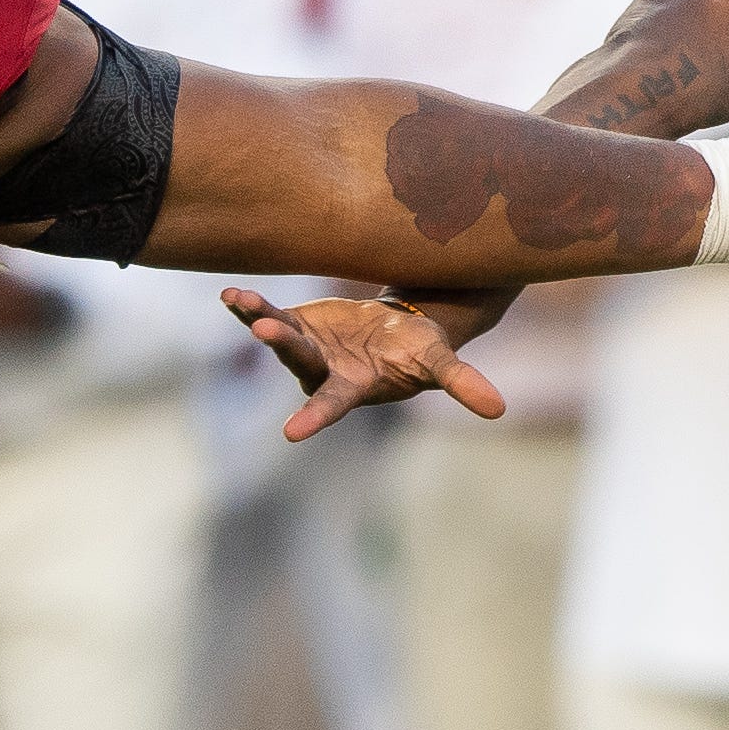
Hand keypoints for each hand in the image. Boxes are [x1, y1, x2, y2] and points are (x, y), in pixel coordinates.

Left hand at [221, 289, 509, 441]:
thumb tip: (499, 410)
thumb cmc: (417, 351)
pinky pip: (265, 315)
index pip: (331, 406)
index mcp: (352, 388)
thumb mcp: (439, 363)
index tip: (291, 433)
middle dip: (283, 344)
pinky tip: (229, 295)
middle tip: (267, 328)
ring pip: (276, 336)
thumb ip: (461, 383)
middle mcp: (321, 373)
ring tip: (241, 302)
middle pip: (299, 359)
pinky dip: (248, 306)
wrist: (394, 332)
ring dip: (258, 319)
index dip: (313, 418)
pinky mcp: (293, 325)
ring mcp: (303, 349)